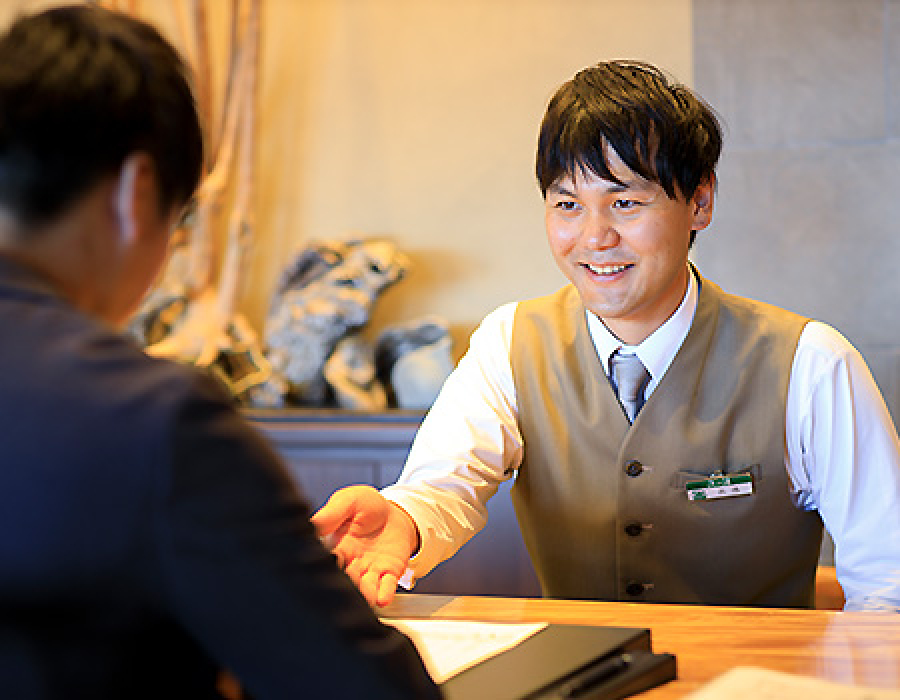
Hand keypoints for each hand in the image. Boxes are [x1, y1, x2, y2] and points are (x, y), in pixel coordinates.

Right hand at [311, 485, 418, 606]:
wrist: (394, 512)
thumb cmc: (367, 506)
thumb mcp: (348, 501)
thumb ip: (331, 513)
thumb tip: (311, 523)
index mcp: (336, 547)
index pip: (327, 561)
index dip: (326, 568)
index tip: (326, 570)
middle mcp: (352, 563)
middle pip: (346, 580)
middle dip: (346, 585)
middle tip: (347, 585)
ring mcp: (370, 570)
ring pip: (365, 588)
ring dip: (364, 594)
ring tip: (366, 596)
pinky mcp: (390, 572)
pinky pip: (387, 586)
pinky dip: (384, 594)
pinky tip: (382, 598)